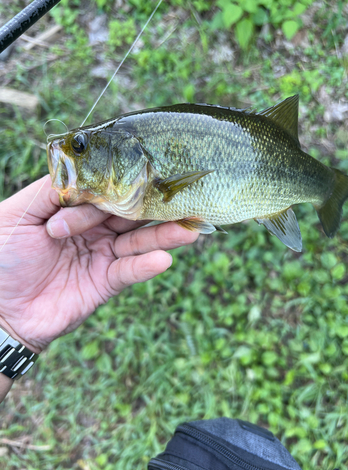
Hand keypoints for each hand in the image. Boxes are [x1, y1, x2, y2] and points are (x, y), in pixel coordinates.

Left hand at [0, 175, 197, 352]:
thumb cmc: (1, 257)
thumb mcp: (17, 214)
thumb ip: (51, 191)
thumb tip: (85, 171)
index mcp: (73, 208)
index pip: (104, 190)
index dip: (121, 185)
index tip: (147, 175)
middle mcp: (93, 229)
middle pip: (129, 214)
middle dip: (156, 206)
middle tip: (187, 196)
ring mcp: (101, 255)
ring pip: (137, 241)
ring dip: (164, 234)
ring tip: (191, 227)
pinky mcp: (105, 282)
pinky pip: (129, 271)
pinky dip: (145, 266)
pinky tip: (163, 258)